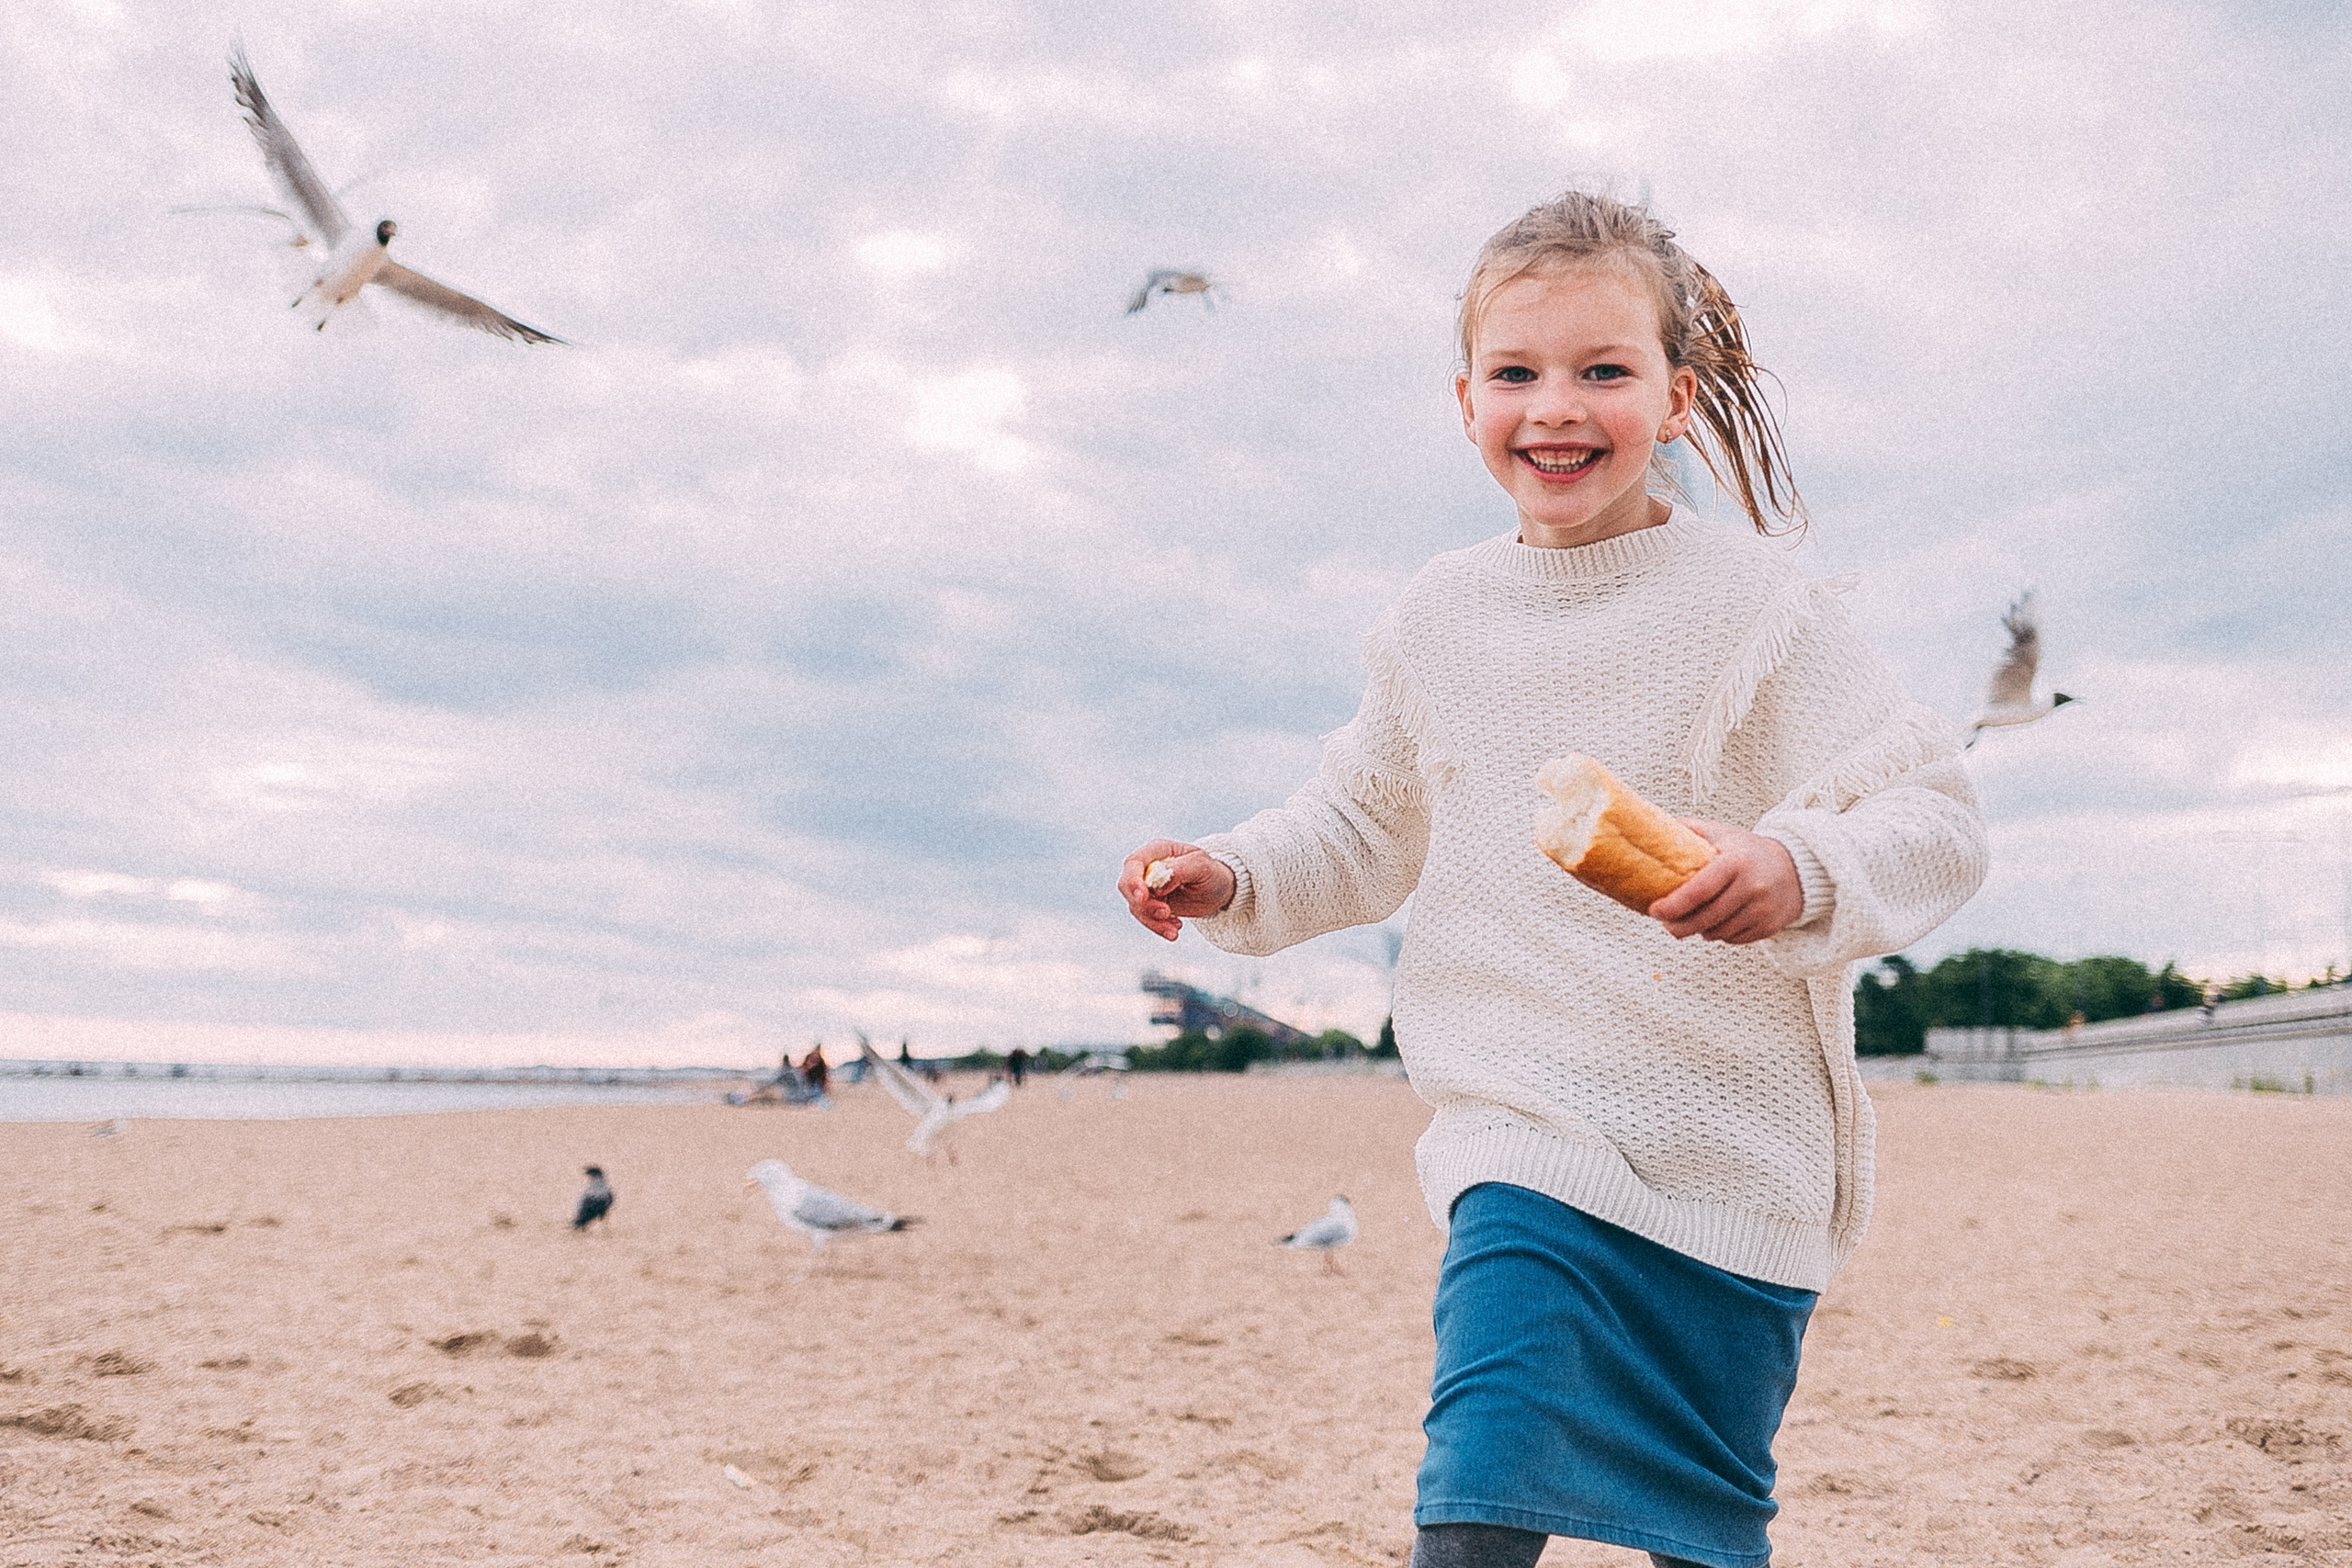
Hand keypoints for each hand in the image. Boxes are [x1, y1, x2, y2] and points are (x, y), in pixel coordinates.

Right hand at [1118, 840, 1236, 941]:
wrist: (1219, 890)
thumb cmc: (1212, 872)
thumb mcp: (1202, 866)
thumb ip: (1179, 870)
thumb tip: (1158, 886)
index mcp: (1157, 851)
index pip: (1133, 864)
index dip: (1133, 881)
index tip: (1142, 898)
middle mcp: (1148, 868)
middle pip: (1128, 887)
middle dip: (1143, 905)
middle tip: (1165, 913)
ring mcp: (1148, 888)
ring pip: (1136, 907)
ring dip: (1153, 921)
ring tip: (1175, 929)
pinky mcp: (1152, 905)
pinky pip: (1146, 918)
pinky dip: (1158, 927)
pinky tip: (1175, 929)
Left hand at [1647, 820, 1803, 944]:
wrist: (1796, 868)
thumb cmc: (1749, 851)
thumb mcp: (1720, 833)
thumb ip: (1688, 830)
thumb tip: (1650, 830)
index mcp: (1736, 862)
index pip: (1699, 891)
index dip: (1673, 905)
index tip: (1655, 910)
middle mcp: (1752, 887)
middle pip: (1706, 919)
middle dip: (1679, 926)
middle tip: (1666, 923)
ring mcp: (1763, 910)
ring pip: (1717, 933)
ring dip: (1699, 930)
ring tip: (1693, 919)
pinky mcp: (1769, 927)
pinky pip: (1733, 940)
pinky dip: (1719, 934)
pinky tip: (1716, 921)